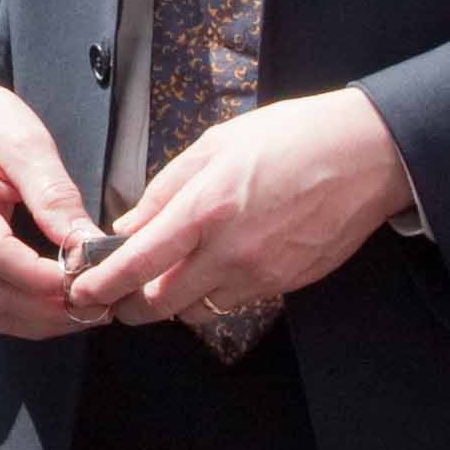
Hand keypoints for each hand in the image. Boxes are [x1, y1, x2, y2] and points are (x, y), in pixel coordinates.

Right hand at [0, 56, 98, 339]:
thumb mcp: (26, 142)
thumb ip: (55, 195)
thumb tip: (88, 244)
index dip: (42, 277)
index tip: (87, 280)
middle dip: (50, 309)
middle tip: (102, 303)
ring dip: (41, 320)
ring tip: (87, 308)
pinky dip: (26, 314)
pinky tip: (59, 303)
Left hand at [66, 90, 414, 328]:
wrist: (367, 155)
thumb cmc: (291, 138)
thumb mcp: (213, 147)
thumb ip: (164, 191)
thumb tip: (129, 226)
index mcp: (205, 209)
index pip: (137, 264)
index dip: (102, 285)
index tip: (82, 291)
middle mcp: (231, 251)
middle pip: (160, 305)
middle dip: (128, 306)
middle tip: (114, 295)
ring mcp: (262, 273)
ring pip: (196, 311)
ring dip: (172, 303)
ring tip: (164, 278)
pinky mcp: (287, 284)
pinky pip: (235, 303)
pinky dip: (212, 295)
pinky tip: (211, 269)